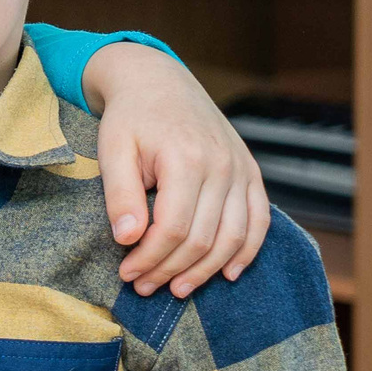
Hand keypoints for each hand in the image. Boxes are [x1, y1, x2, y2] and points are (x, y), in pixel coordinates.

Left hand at [82, 43, 269, 296]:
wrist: (158, 82)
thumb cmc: (130, 118)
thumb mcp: (113, 150)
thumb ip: (120, 194)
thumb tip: (127, 238)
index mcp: (186, 159)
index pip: (174, 229)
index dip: (151, 259)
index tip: (127, 274)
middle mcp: (222, 166)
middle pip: (203, 238)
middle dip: (171, 270)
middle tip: (143, 287)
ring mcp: (241, 169)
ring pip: (233, 236)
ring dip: (207, 270)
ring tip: (178, 289)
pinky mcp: (250, 171)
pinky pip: (259, 219)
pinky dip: (248, 250)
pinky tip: (230, 274)